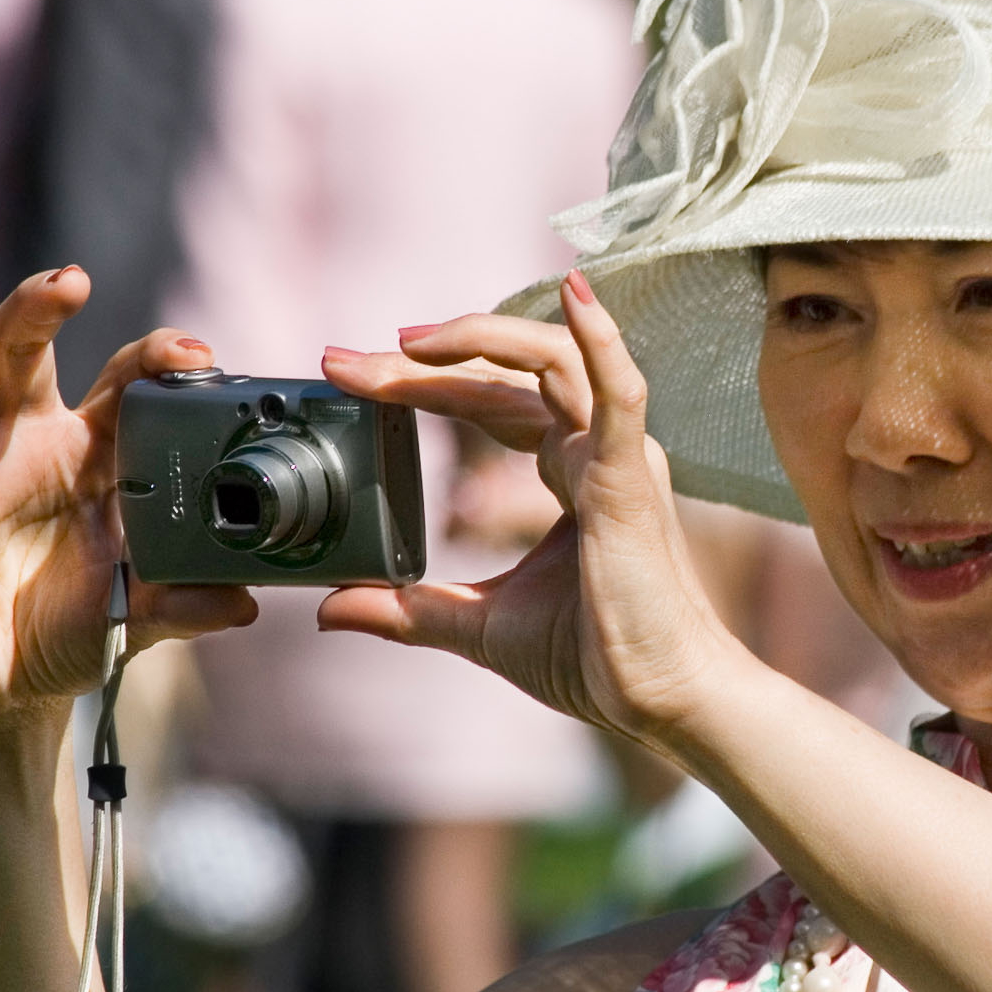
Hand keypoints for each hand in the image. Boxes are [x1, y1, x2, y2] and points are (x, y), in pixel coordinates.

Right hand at [0, 267, 256, 731]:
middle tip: (70, 280)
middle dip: (41, 307)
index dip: (153, 358)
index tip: (191, 352)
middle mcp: (24, 442)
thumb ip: (185, 605)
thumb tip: (246, 607)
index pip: (120, 383)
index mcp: (91, 455)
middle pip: (23, 349)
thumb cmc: (76, 634)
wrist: (4, 690)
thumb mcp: (139, 618)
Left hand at [317, 274, 747, 741]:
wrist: (659, 699)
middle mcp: (595, 449)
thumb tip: (332, 609)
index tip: (349, 378)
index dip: (422, 381)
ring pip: (554, 359)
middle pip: (505, 372)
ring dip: (480, 337)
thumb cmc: (597, 658)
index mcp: (569, 473)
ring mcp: (617, 455)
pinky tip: (576, 293)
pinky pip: (620, 392)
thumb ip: (410, 609)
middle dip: (425, 360)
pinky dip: (600, 339)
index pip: (488, 399)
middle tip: (347, 362)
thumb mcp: (479, 624)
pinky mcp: (629, 477)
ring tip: (408, 341)